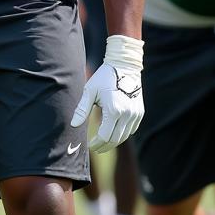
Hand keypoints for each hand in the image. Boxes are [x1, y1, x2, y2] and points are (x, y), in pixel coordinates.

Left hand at [70, 35, 143, 153]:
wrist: (125, 66)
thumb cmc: (104, 77)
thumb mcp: (90, 91)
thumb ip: (82, 110)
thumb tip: (74, 125)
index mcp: (114, 110)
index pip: (105, 135)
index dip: (96, 143)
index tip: (90, 145)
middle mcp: (127, 114)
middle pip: (115, 139)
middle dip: (104, 146)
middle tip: (95, 148)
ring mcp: (135, 114)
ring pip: (124, 136)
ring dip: (113, 141)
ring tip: (103, 143)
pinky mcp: (140, 112)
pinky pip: (131, 130)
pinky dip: (122, 134)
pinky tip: (113, 133)